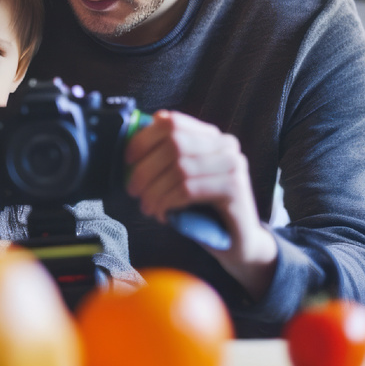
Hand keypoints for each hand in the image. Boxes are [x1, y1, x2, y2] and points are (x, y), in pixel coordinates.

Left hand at [124, 111, 277, 296]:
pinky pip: (189, 189)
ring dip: (155, 190)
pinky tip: (162, 214)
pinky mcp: (234, 189)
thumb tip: (134, 132)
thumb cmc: (202, 209)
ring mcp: (233, 165)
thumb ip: (164, 156)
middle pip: (174, 144)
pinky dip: (168, 201)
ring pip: (180, 168)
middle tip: (133, 190)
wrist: (236, 242)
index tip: (128, 159)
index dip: (144, 138)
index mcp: (211, 136)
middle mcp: (226, 145)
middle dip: (146, 168)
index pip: (173, 122)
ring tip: (147, 207)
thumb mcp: (180, 178)